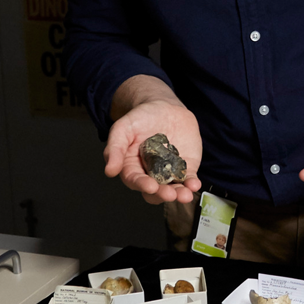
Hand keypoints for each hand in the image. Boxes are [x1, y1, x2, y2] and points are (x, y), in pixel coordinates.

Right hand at [103, 81, 203, 204]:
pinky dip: (192, 184)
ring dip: (180, 194)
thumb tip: (109, 171)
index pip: (135, 180)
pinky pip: (189, 179)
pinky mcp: (185, 168)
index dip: (142, 185)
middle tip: (169, 194)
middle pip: (155, 191)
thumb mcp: (123, 128)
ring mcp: (169, 172)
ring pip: (173, 189)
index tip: (150, 186)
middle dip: (162, 194)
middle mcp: (150, 174)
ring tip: (185, 195)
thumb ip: (115, 148)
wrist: (164, 107)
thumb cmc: (141, 118)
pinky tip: (194, 184)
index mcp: (132, 167)